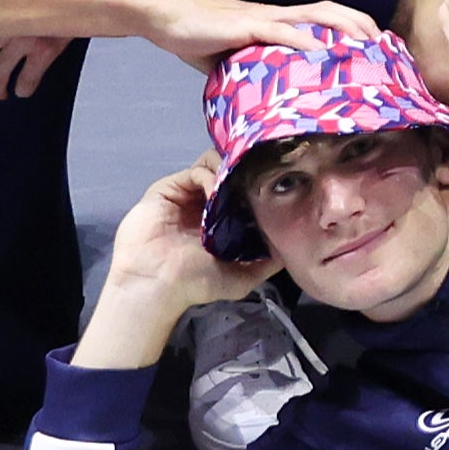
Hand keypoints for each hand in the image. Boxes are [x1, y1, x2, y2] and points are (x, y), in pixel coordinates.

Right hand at [96, 157, 264, 319]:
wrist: (156, 283)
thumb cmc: (195, 283)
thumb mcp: (241, 279)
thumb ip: (266, 263)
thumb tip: (292, 249)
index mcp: (221, 222)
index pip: (243, 193)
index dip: (256, 188)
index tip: (274, 187)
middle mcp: (205, 205)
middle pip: (229, 174)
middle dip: (244, 172)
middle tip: (258, 177)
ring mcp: (187, 194)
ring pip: (213, 166)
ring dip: (229, 170)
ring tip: (237, 185)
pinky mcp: (169, 187)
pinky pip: (196, 171)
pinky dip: (210, 176)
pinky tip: (217, 191)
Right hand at [127, 0, 380, 73]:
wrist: (165, 16)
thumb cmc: (198, 35)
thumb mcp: (232, 60)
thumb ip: (251, 74)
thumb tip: (261, 105)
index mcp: (276, 22)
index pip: (323, 19)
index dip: (352, 28)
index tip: (375, 48)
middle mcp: (277, 16)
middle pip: (330, 11)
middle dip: (361, 25)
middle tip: (385, 47)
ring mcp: (263, 18)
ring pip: (315, 15)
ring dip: (344, 28)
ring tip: (367, 44)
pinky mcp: (245, 26)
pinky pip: (280, 29)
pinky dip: (303, 39)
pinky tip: (321, 49)